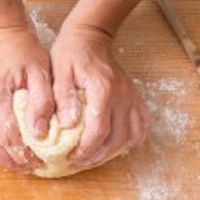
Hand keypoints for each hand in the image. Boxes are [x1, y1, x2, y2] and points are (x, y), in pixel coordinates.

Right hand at [0, 28, 53, 171]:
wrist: (3, 37)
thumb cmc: (25, 55)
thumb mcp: (42, 74)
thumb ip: (42, 103)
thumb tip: (39, 133)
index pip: (7, 137)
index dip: (23, 155)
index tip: (37, 162)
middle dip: (8, 161)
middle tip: (26, 165)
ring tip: (8, 158)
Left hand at [50, 25, 148, 168]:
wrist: (91, 37)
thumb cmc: (71, 53)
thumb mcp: (59, 71)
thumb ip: (63, 97)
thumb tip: (68, 124)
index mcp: (103, 89)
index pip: (99, 130)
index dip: (85, 150)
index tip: (70, 157)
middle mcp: (122, 95)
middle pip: (116, 139)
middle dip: (96, 156)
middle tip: (78, 162)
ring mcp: (131, 98)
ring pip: (130, 136)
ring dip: (112, 152)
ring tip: (93, 157)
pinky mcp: (134, 99)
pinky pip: (141, 127)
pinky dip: (130, 141)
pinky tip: (114, 146)